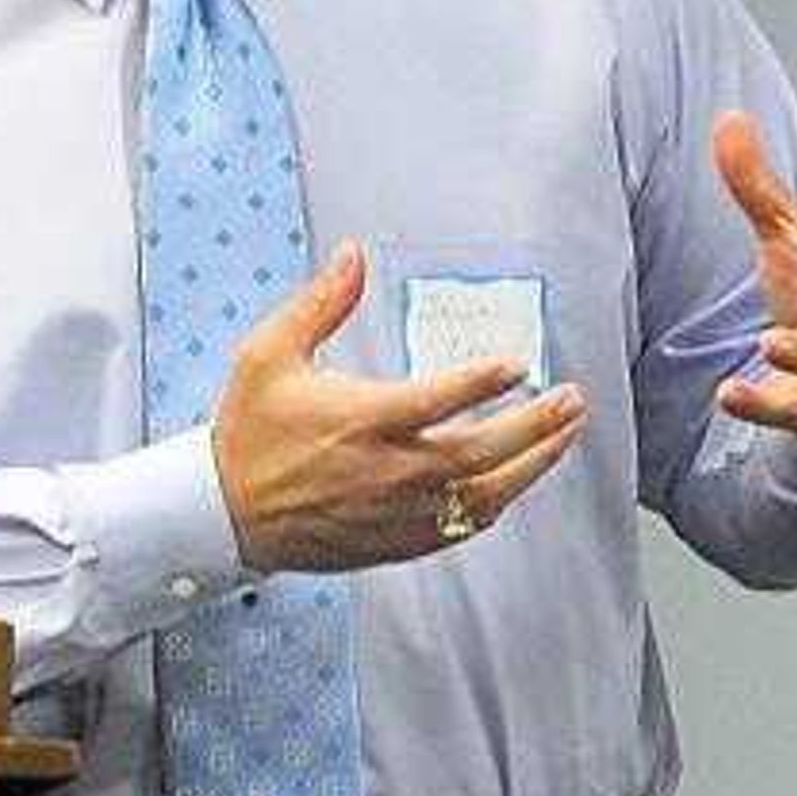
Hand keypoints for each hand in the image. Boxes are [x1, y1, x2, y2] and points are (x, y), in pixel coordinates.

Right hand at [211, 242, 591, 572]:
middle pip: (482, 451)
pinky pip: (463, 525)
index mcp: (361, 420)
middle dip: (536, 425)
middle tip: (570, 399)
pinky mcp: (398, 541)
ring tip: (564, 434)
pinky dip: (497, 501)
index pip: (440, 399)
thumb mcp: (269, 355)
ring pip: (485, 494)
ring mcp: (398, 512)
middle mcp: (388, 471)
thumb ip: (320, 304)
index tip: (518, 364)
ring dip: (533, 464)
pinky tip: (518, 479)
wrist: (225, 514)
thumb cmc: (249, 433)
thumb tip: (354, 254)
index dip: (484, 380)